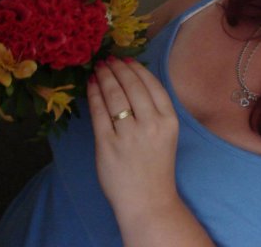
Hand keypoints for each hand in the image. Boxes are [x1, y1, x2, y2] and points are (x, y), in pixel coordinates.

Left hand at [87, 57, 179, 215]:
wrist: (148, 200)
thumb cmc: (156, 166)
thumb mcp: (167, 134)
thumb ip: (155, 110)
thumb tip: (133, 81)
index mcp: (168, 120)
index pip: (151, 85)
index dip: (137, 68)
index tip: (127, 59)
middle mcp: (150, 124)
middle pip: (132, 86)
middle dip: (118, 68)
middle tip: (108, 59)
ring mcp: (128, 134)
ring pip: (114, 95)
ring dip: (105, 77)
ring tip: (99, 68)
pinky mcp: (107, 144)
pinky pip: (99, 112)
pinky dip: (94, 95)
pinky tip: (91, 85)